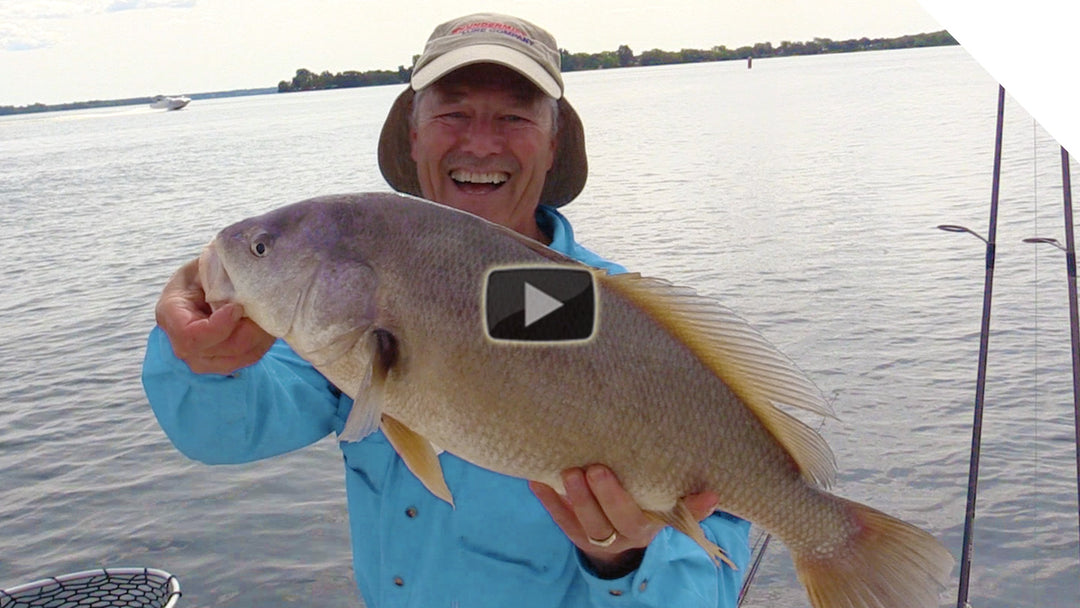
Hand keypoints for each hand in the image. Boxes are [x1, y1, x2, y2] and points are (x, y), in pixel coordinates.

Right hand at [155, 257, 274, 373]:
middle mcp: (181, 344)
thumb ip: (221, 275)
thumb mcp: (210, 263)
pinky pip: (248, 358)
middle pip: (219, 350)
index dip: (219, 326)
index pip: (190, 336)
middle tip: (261, 307)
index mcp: (170, 313)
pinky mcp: (222, 363)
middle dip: (247, 330)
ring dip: (258, 336)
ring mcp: (201, 358)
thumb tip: (243, 283)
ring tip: (264, 312)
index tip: (237, 307)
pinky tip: (264, 322)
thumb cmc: (207, 271)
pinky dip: (261, 341)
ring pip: (237, 358)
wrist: (208, 285)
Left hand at [529, 464, 718, 578]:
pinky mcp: (575, 533)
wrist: (617, 540)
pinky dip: (549, 501)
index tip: (698, 493)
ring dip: (576, 499)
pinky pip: (561, 521)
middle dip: (606, 496)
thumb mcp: (663, 506)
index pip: (659, 516)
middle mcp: (627, 534)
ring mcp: (599, 536)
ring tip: (568, 472)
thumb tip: (715, 493)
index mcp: (651, 524)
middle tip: (595, 469)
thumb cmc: (643, 506)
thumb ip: (686, 501)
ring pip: (587, 524)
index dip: (675, 508)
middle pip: (617, 521)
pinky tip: (537, 480)